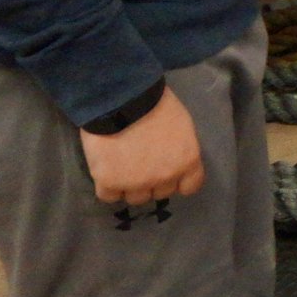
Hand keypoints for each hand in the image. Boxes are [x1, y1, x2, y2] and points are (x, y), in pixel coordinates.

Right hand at [79, 87, 204, 205]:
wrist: (123, 98)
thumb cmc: (156, 103)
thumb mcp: (181, 124)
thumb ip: (180, 147)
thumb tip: (172, 157)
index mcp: (187, 161)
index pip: (190, 186)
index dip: (178, 180)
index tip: (168, 172)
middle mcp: (165, 177)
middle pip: (160, 192)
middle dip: (152, 181)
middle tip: (141, 162)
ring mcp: (136, 183)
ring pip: (135, 198)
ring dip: (129, 186)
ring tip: (121, 165)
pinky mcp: (109, 182)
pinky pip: (109, 196)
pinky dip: (107, 186)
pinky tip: (106, 170)